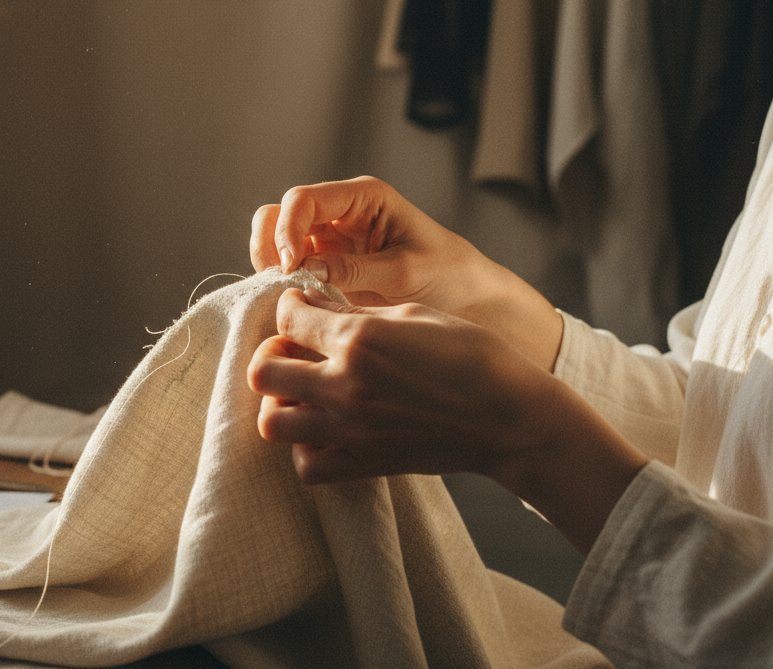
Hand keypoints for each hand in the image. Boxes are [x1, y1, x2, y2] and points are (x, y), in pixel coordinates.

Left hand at [248, 289, 648, 554]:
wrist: (509, 418)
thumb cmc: (472, 355)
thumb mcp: (414, 313)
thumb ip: (356, 311)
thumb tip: (314, 305)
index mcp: (359, 340)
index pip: (285, 318)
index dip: (289, 307)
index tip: (303, 308)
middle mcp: (345, 386)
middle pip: (263, 372)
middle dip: (272, 354)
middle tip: (296, 350)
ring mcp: (351, 431)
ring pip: (272, 423)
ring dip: (281, 403)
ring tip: (305, 392)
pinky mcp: (365, 464)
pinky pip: (307, 466)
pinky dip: (305, 449)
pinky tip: (324, 430)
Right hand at [250, 176, 561, 370]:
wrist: (472, 303)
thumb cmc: (450, 278)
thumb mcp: (405, 274)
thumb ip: (354, 269)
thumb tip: (303, 271)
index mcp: (363, 198)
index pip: (302, 199)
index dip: (287, 230)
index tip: (290, 268)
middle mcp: (340, 215)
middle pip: (278, 215)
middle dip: (270, 246)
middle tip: (282, 283)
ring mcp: (329, 242)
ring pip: (274, 240)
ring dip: (271, 266)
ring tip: (289, 296)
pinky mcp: (326, 270)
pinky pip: (288, 270)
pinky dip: (282, 286)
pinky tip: (297, 307)